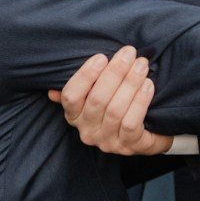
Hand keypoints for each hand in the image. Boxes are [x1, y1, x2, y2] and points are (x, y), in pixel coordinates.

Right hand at [53, 46, 170, 157]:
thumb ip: (80, 88)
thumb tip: (52, 91)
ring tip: (141, 65)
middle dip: (115, 73)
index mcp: (74, 115)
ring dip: (130, 83)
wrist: (146, 133)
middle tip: (129, 54)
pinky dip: (140, 101)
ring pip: (115, 110)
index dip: (85, 76)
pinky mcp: (127, 146)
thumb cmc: (116, 104)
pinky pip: (131, 123)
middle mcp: (87, 131)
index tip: (102, 57)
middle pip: (97, 99)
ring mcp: (106, 141)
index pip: (70, 96)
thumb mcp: (95, 95)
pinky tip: (148, 85)